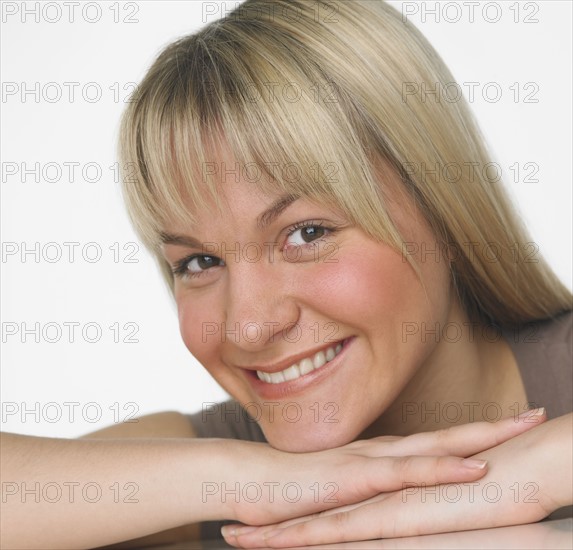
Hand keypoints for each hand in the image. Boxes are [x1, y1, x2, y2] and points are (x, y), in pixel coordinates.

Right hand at [216, 408, 549, 532]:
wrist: (242, 480)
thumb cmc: (285, 490)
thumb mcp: (333, 494)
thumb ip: (360, 493)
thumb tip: (382, 500)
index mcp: (378, 458)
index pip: (434, 442)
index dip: (472, 435)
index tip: (508, 429)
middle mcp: (379, 453)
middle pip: (446, 438)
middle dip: (492, 429)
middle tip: (534, 416)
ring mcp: (368, 464)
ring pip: (435, 450)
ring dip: (480, 440)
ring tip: (521, 429)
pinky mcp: (354, 481)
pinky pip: (406, 476)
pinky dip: (443, 472)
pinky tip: (473, 470)